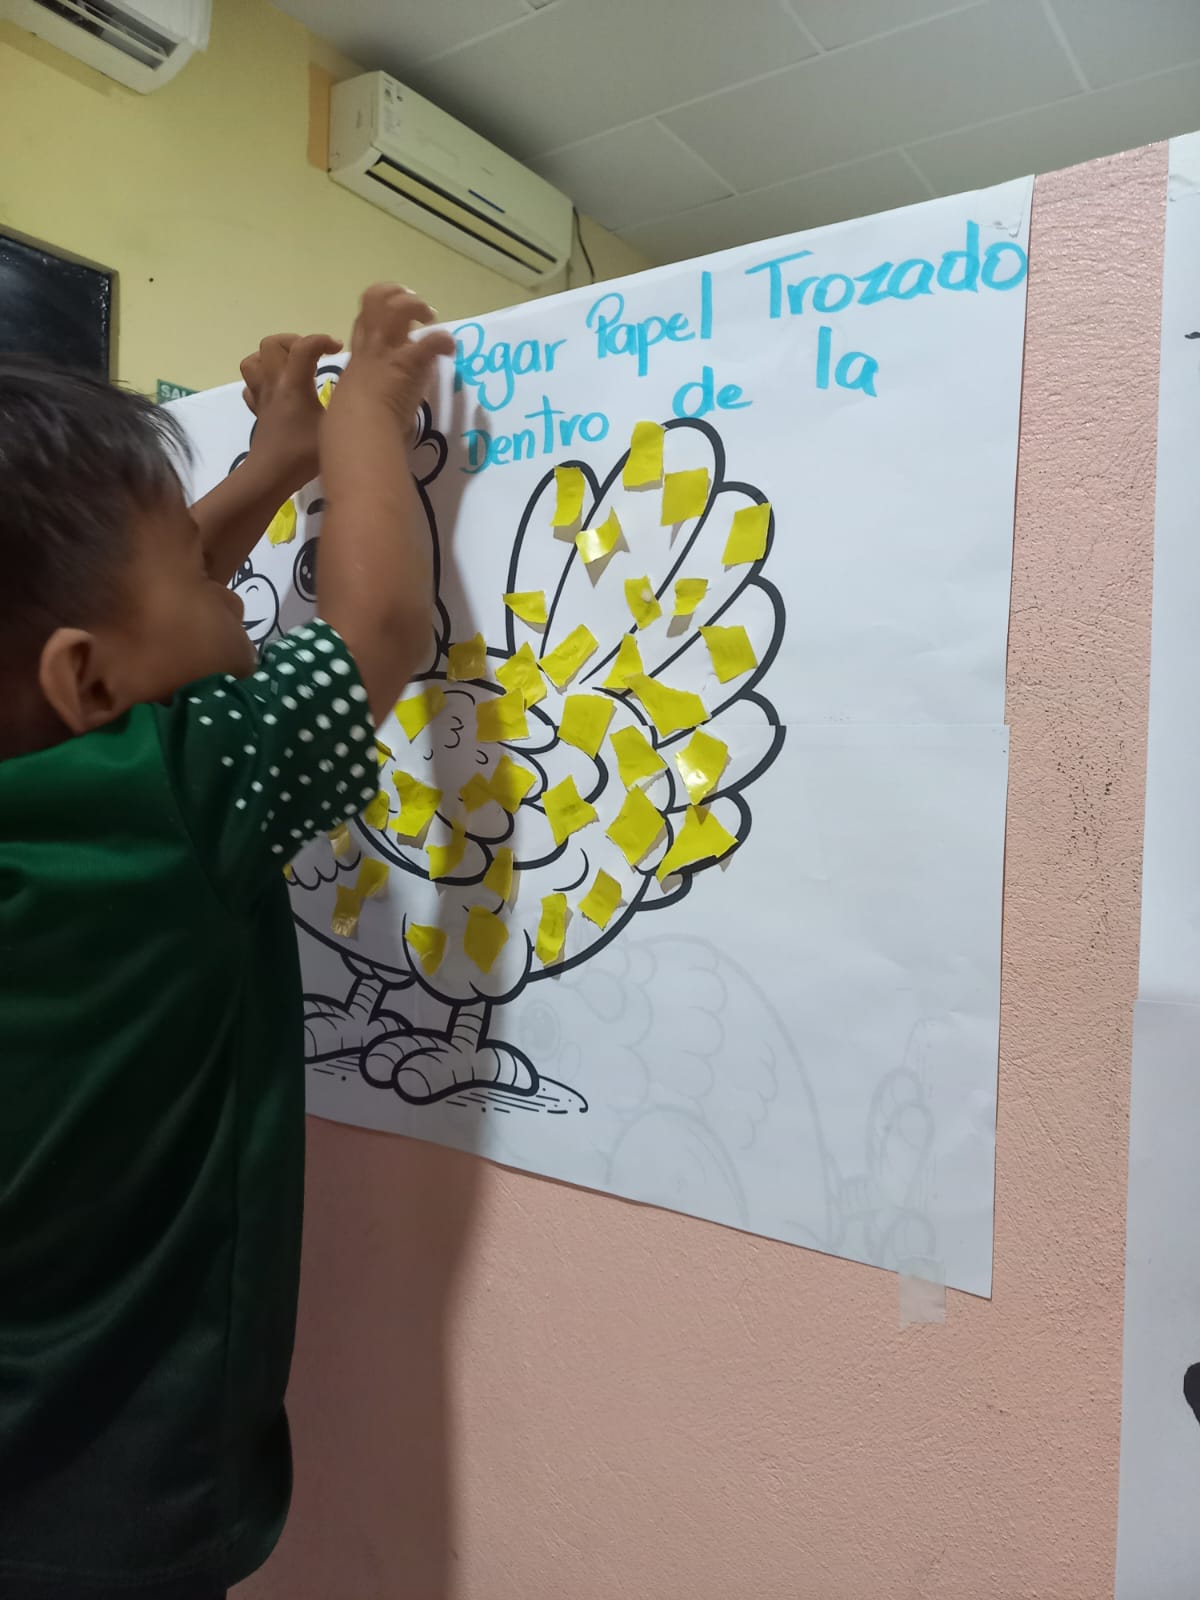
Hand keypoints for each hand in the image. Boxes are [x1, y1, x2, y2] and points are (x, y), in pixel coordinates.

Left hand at [240, 331, 342, 492]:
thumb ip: (343, 403)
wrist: (272, 475)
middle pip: (271, 344)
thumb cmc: (304, 453)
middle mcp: (274, 383)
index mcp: (294, 383)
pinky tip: (278, 391)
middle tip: (311, 356)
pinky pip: (251, 386)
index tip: (337, 350)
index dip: (323, 340)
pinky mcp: (258, 411)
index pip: (305, 346)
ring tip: (290, 367)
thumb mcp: (333, 426)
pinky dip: (262, 382)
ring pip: (253, 361)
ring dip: (271, 358)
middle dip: (293, 342)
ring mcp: (262, 396)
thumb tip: (354, 388)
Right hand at [328, 284, 454, 431]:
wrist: (359, 429)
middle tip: (416, 309)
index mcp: (358, 355)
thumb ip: (374, 388)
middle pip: (375, 298)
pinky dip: (444, 341)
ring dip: (418, 307)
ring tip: (430, 318)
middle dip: (397, 294)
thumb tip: (394, 390)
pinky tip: (450, 349)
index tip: (396, 322)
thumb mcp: (359, 400)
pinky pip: (431, 340)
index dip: (380, 313)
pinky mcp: (408, 360)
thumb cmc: (353, 423)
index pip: (364, 320)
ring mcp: (387, 350)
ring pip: (397, 305)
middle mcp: (371, 345)